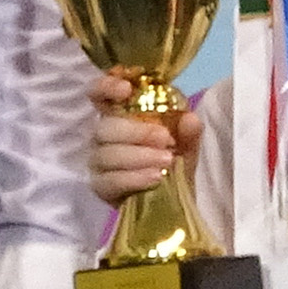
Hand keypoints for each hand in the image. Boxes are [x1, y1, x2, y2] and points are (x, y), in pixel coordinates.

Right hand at [86, 70, 176, 207]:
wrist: (172, 201)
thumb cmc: (172, 163)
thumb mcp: (187, 145)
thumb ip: (189, 131)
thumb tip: (190, 118)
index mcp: (119, 116)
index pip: (98, 94)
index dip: (106, 87)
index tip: (125, 89)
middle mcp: (103, 136)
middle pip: (104, 127)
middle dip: (136, 132)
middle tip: (165, 139)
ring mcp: (98, 162)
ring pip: (106, 154)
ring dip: (138, 156)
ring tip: (167, 161)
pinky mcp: (100, 187)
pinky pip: (109, 181)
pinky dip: (133, 178)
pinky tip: (155, 178)